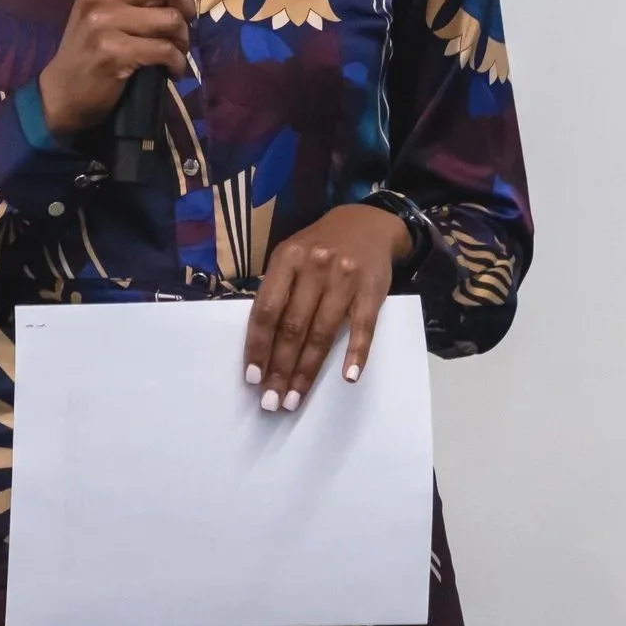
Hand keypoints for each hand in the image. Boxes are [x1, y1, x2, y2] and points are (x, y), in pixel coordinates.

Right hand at [36, 0, 216, 139]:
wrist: (64, 91)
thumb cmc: (96, 45)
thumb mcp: (122, 10)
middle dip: (187, 7)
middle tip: (180, 26)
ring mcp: (103, 21)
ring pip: (171, 19)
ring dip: (183, 39)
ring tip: (174, 50)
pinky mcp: (112, 51)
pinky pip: (165, 50)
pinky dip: (177, 63)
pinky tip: (170, 69)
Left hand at [242, 204, 411, 413]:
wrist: (367, 223)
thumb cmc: (320, 247)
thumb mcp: (292, 255)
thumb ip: (277, 289)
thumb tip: (258, 342)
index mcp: (287, 258)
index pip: (266, 310)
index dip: (257, 347)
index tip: (252, 379)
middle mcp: (315, 266)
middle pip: (292, 327)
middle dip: (279, 368)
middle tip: (272, 401)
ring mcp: (345, 278)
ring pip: (322, 333)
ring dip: (306, 371)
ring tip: (295, 398)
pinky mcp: (372, 290)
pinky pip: (363, 328)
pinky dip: (356, 353)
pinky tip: (347, 377)